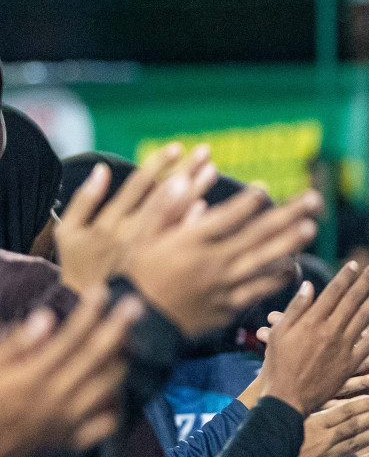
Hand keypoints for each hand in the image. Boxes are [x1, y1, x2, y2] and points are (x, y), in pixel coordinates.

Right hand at [0, 287, 143, 456]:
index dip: (89, 313)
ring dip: (122, 361)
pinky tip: (116, 389)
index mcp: (32, 378)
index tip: (103, 291)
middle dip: (118, 329)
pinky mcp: (69, 442)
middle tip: (135, 305)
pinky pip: (105, 424)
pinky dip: (115, 404)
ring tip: (130, 341)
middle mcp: (56, 398)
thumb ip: (15, 346)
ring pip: (109, 387)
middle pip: (97, 358)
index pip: (70, 339)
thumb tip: (46, 317)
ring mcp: (67, 421)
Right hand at [55, 144, 215, 292]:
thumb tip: (100, 168)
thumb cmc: (77, 267)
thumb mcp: (68, 233)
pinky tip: (208, 207)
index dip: (158, 165)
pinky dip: (195, 223)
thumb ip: (83, 200)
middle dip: (185, 172)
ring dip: (196, 191)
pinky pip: (182, 243)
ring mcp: (150, 252)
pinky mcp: (161, 268)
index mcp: (111, 222)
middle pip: (163, 197)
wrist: (88, 309)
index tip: (176, 147)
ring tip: (212, 170)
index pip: (138, 186)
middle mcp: (132, 235)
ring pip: (177, 216)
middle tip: (205, 152)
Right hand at [119, 186, 322, 336]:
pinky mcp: (229, 307)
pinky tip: (293, 266)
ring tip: (311, 229)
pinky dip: (277, 278)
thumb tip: (183, 178)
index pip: (227, 217)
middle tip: (314, 201)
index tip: (265, 190)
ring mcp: (223, 287)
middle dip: (288, 216)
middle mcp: (211, 263)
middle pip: (257, 235)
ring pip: (264, 262)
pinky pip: (259, 291)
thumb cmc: (139, 274)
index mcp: (189, 242)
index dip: (249, 203)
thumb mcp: (143, 237)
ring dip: (290, 245)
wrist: (140, 324)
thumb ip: (167, 208)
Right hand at [261, 262, 368, 415]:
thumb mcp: (278, 333)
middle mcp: (330, 331)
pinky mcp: (350, 364)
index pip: (333, 292)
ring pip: (364, 318)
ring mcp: (343, 348)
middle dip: (365, 282)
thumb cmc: (277, 365)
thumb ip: (295, 309)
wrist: (287, 398)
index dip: (345, 277)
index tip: (355, 264)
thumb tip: (309, 285)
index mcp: (311, 322)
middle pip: (352, 301)